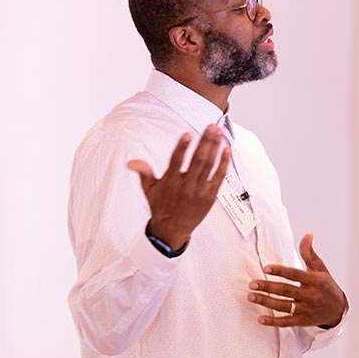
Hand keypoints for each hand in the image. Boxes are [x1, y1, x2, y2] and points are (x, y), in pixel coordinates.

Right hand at [127, 125, 230, 249]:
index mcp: (170, 182)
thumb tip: (131, 163)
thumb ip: (144, 173)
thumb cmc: (161, 207)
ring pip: (209, 166)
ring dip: (215, 148)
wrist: (173, 230)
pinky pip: (219, 177)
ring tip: (218, 132)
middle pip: (198, 160)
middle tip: (211, 127)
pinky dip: (223, 164)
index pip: (176, 161)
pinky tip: (226, 150)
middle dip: (205, 142)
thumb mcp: (149, 190)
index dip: (182, 147)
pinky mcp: (210, 195)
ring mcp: (200, 191)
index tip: (187, 134)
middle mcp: (186, 186)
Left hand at [247, 234, 347, 326]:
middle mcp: (310, 295)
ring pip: (283, 305)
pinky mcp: (302, 321)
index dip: (280, 271)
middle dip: (267, 287)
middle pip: (285, 290)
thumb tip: (307, 235)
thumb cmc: (326, 286)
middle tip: (252, 284)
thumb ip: (309, 253)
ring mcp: (306, 309)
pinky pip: (286, 322)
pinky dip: (273, 322)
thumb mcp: (320, 268)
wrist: (337, 309)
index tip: (266, 268)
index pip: (294, 275)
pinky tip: (261, 319)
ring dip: (266, 301)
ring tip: (252, 296)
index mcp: (314, 280)